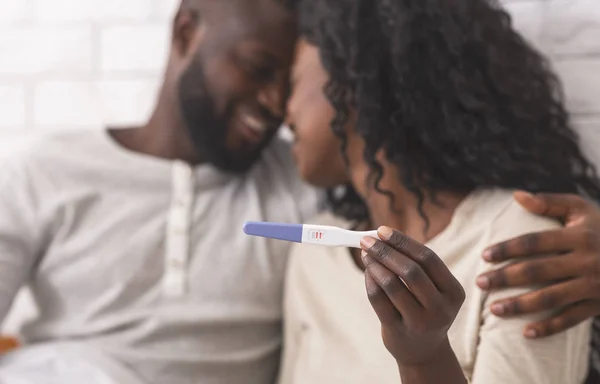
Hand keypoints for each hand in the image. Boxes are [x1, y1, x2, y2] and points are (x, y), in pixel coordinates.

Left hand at [360, 226, 465, 365]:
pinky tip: (367, 271)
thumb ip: (414, 264)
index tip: (382, 230)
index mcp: (454, 292)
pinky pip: (379, 300)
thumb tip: (381, 236)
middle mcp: (441, 309)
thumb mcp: (432, 290)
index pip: (428, 259)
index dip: (403, 242)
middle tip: (366, 240)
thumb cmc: (425, 309)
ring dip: (375, 265)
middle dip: (385, 251)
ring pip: (392, 286)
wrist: (424, 352)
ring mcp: (420, 323)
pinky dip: (370, 281)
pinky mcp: (399, 332)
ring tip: (365, 254)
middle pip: (411, 271)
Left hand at [476, 191, 599, 337]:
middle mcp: (586, 261)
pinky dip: (549, 327)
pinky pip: (571, 319)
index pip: (535, 242)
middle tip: (480, 282)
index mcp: (578, 235)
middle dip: (505, 278)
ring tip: (493, 309)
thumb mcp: (582, 209)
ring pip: (551, 298)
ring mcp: (593, 286)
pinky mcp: (599, 305)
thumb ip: (549, 202)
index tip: (484, 255)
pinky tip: (525, 333)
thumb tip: (516, 196)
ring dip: (520, 305)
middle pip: (537, 271)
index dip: (508, 248)